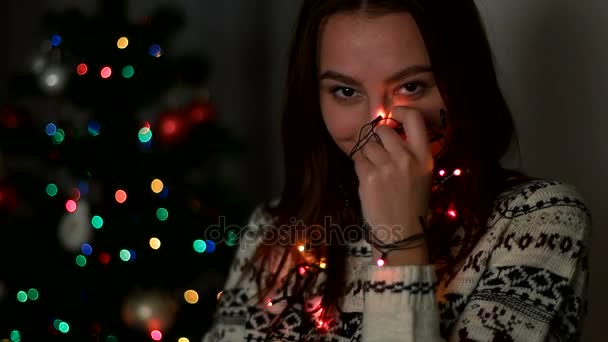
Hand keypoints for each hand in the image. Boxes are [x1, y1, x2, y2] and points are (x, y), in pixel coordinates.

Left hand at [351, 107, 432, 243]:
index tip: (393, 114)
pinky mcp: (369, 177)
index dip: (400, 111)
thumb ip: (410, 153)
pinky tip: (369, 180)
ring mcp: (387, 167)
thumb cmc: (412, 205)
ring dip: (367, 155)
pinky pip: (358, 160)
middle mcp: (406, 158)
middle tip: (379, 153)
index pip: (414, 119)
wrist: (402, 233)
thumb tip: (390, 131)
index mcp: (424, 157)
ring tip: (375, 171)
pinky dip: (360, 167)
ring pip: (367, 145)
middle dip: (377, 138)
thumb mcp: (422, 176)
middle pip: (383, 130)